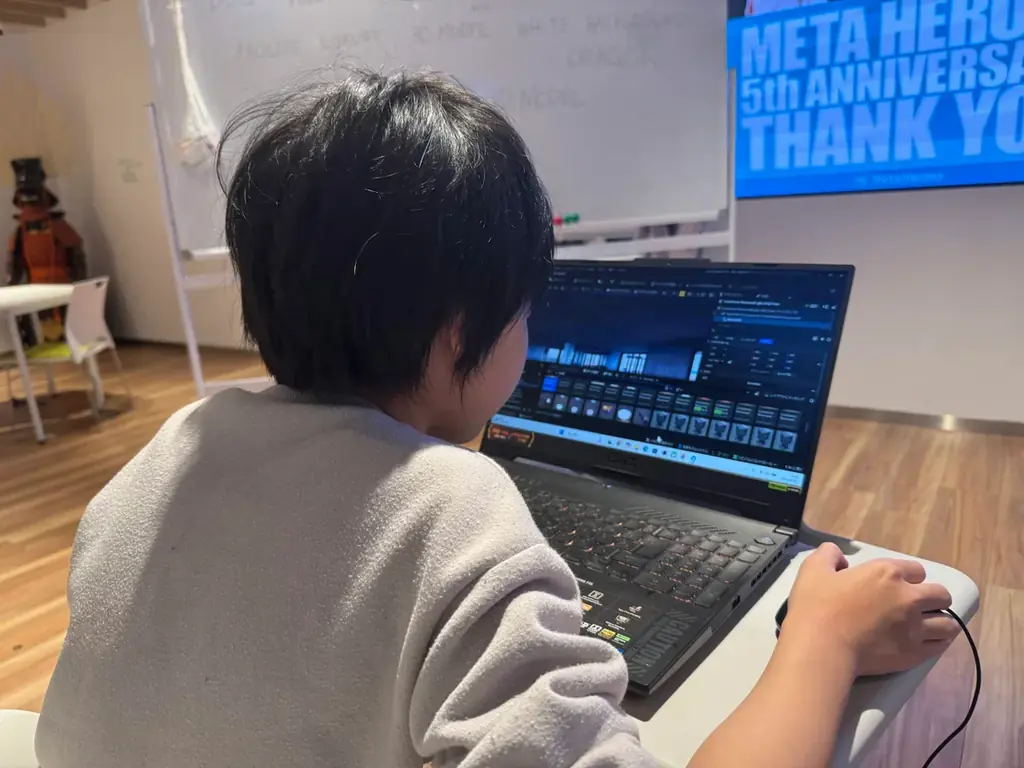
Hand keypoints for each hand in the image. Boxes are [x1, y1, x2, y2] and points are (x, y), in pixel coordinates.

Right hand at [782, 543, 959, 676]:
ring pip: (948, 623)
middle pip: (940, 595)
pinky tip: (928, 643)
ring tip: (927, 626)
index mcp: (886, 573)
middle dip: (932, 598)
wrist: (822, 646)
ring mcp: (915, 627)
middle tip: (916, 606)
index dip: (908, 577)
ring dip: (940, 622)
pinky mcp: (915, 653)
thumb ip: (828, 555)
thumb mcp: (814, 569)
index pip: (916, 570)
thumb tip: (837, 555)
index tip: (896, 585)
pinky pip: (940, 646)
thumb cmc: (816, 606)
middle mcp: (908, 597)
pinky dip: (938, 643)